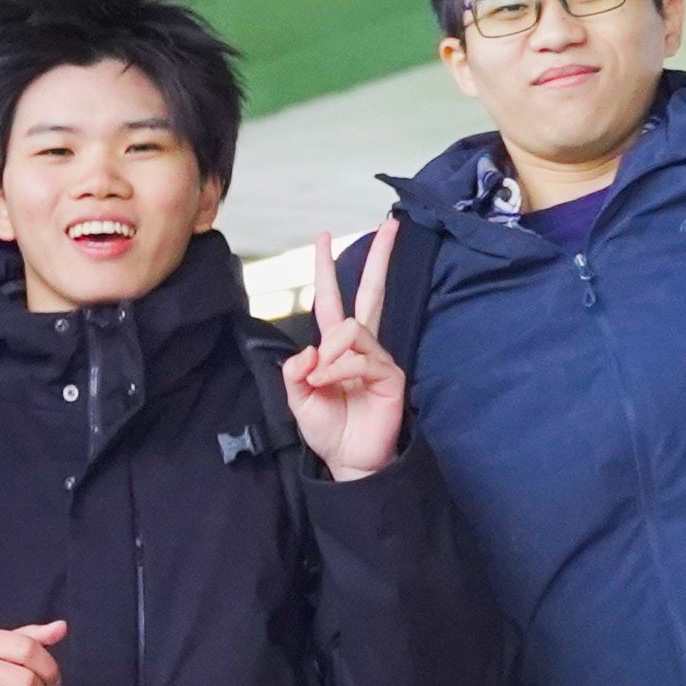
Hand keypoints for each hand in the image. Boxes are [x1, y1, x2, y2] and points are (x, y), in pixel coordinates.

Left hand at [286, 226, 411, 477]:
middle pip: (371, 292)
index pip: (333, 299)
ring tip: (323, 381)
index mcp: (335, 347)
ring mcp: (378, 358)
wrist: (347, 461)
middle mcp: (360, 346)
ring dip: (330, 355)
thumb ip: (294, 371)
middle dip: (379, 257)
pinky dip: (340, 369)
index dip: (327, 269)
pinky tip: (334, 384)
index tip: (324, 236)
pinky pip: (360, 357)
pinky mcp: (390, 374)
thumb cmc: (327, 430)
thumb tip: (311, 348)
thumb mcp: (297, 398)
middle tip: (390, 224)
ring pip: (352, 328)